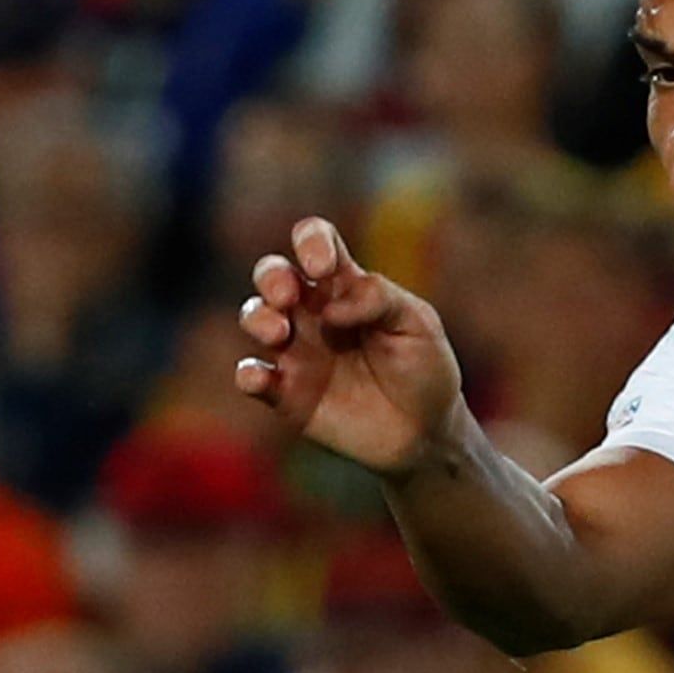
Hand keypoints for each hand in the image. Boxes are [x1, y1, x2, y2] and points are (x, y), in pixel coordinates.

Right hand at [236, 216, 465, 476]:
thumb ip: (379, 298)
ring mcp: (296, 350)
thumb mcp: (417, 323)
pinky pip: (251, 375)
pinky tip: (261, 377)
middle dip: (271, 276)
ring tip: (280, 333)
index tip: (322, 267)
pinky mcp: (286, 392)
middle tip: (288, 296)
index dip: (310, 241)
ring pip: (254, 317)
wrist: (426, 431)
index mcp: (345, 285)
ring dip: (257, 318)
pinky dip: (248, 373)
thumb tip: (330, 307)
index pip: (316, 241)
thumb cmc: (423, 367)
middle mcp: (312, 311)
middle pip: (272, 273)